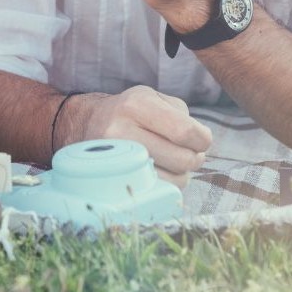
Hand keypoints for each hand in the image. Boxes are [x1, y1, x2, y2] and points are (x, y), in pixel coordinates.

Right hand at [62, 85, 213, 186]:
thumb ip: (183, 115)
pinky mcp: (115, 179)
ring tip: (174, 162)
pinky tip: (162, 173)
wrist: (88, 124)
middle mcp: (122, 130)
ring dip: (183, 174)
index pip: (185, 131)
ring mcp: (116, 158)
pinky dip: (168, 185)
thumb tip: (200, 144)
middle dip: (195, 158)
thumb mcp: (154, 98)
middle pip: (181, 159)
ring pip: (172, 180)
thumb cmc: (131, 111)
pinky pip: (157, 192)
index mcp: (137, 104)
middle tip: (191, 154)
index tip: (202, 140)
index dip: (203, 140)